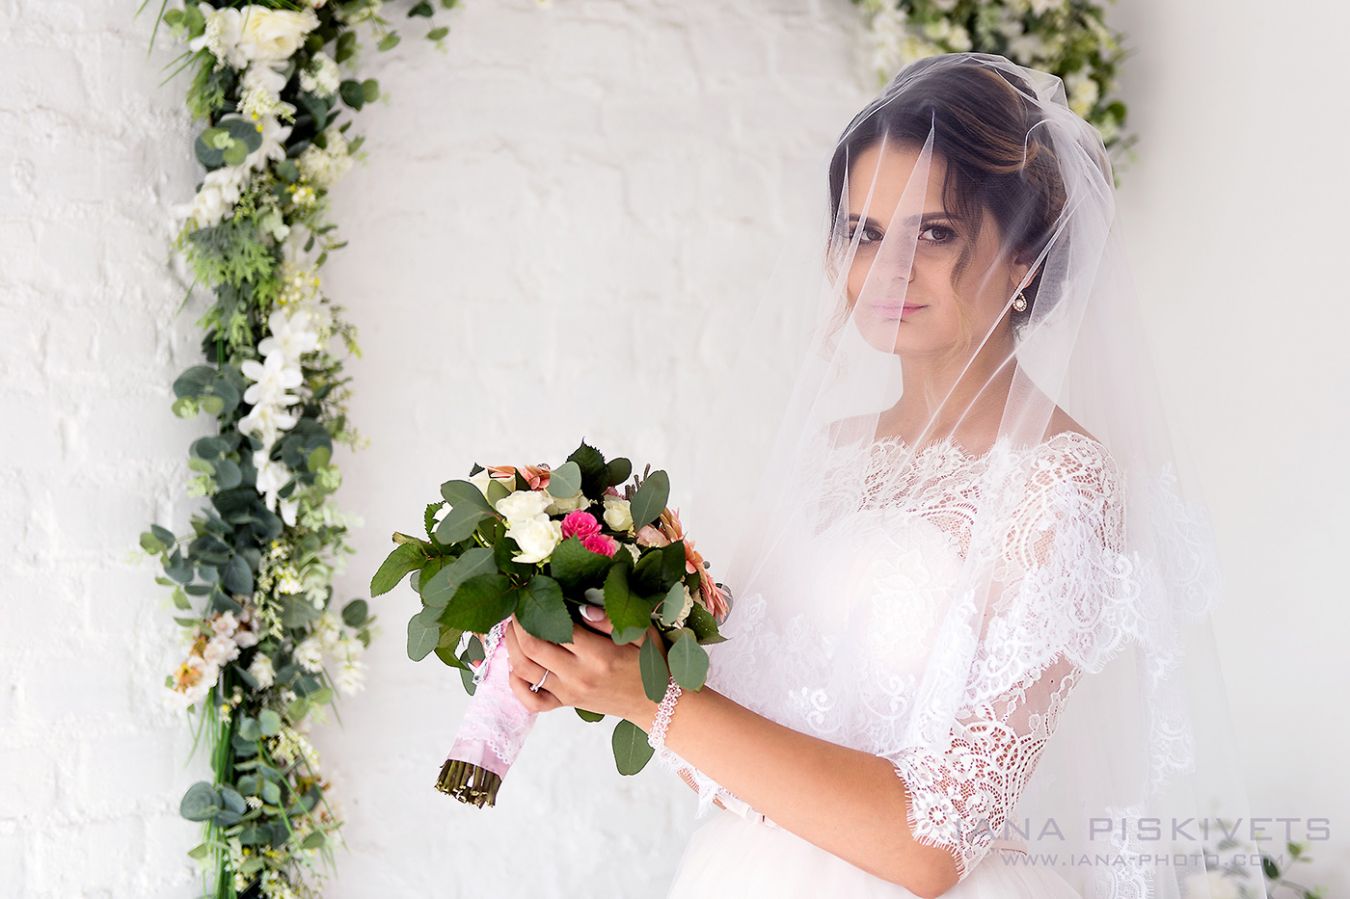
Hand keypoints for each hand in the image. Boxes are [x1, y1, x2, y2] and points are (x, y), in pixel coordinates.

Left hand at [503, 604, 667, 723]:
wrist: (656, 704)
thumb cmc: (650, 665)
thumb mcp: (642, 635)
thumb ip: (611, 621)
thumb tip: (583, 609)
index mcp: (598, 655)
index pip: (557, 629)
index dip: (539, 609)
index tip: (533, 595)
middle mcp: (578, 676)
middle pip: (532, 648)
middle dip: (517, 625)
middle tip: (517, 609)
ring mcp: (568, 693)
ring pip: (525, 671)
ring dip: (511, 648)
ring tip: (512, 629)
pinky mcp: (565, 704)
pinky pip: (531, 700)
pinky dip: (515, 684)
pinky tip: (515, 667)